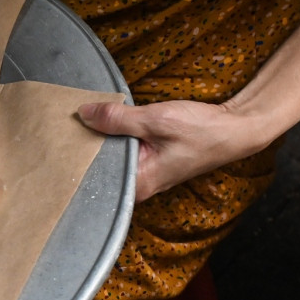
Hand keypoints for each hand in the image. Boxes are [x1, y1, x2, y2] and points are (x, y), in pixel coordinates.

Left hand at [77, 99, 267, 201]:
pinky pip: (123, 152)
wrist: (237, 129)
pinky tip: (107, 123)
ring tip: (85, 119)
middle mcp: (139, 186)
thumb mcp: (156, 120)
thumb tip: (84, 114)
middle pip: (101, 166)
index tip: (62, 134)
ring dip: (102, 138)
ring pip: (112, 157)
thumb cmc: (202, 130)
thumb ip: (118, 118)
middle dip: (88, 144)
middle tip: (69, 122)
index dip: (79, 152)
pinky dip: (116, 137)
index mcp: (138, 184)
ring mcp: (145, 175)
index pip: (95, 173)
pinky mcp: (150, 163)